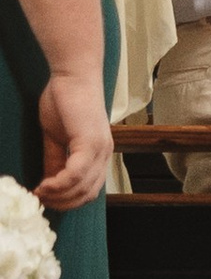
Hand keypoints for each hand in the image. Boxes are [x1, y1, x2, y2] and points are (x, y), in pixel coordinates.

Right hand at [35, 71, 112, 208]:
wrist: (72, 74)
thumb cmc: (64, 100)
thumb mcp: (56, 138)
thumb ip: (55, 160)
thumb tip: (49, 183)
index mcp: (99, 153)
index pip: (89, 190)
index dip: (67, 201)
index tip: (44, 200)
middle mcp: (104, 153)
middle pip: (87, 194)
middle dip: (62, 204)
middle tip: (40, 201)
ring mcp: (99, 148)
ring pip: (83, 188)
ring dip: (59, 197)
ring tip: (39, 193)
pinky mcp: (90, 141)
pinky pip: (77, 173)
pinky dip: (60, 184)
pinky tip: (45, 184)